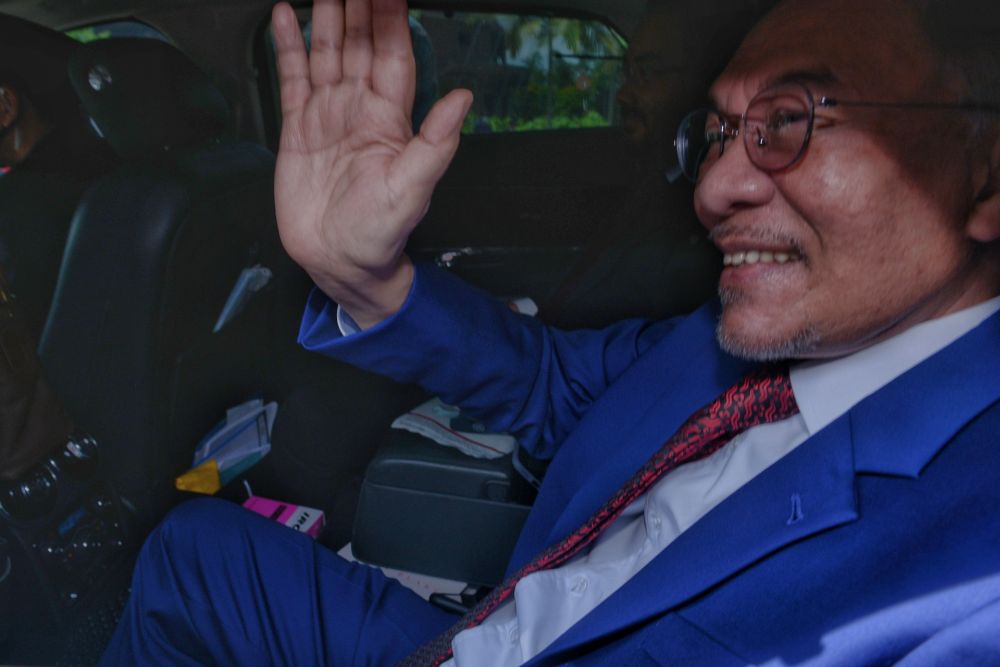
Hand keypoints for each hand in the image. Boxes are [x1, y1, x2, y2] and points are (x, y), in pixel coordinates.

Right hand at [271, 0, 471, 327]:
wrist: (338, 262)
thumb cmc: (379, 234)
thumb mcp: (412, 190)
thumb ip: (436, 143)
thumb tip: (463, 99)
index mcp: (390, 120)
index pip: (393, 53)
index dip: (391, 16)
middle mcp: (360, 110)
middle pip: (361, 42)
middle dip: (359, 5)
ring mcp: (328, 115)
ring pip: (329, 51)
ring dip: (327, 14)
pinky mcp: (298, 127)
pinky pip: (293, 76)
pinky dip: (288, 45)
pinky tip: (286, 15)